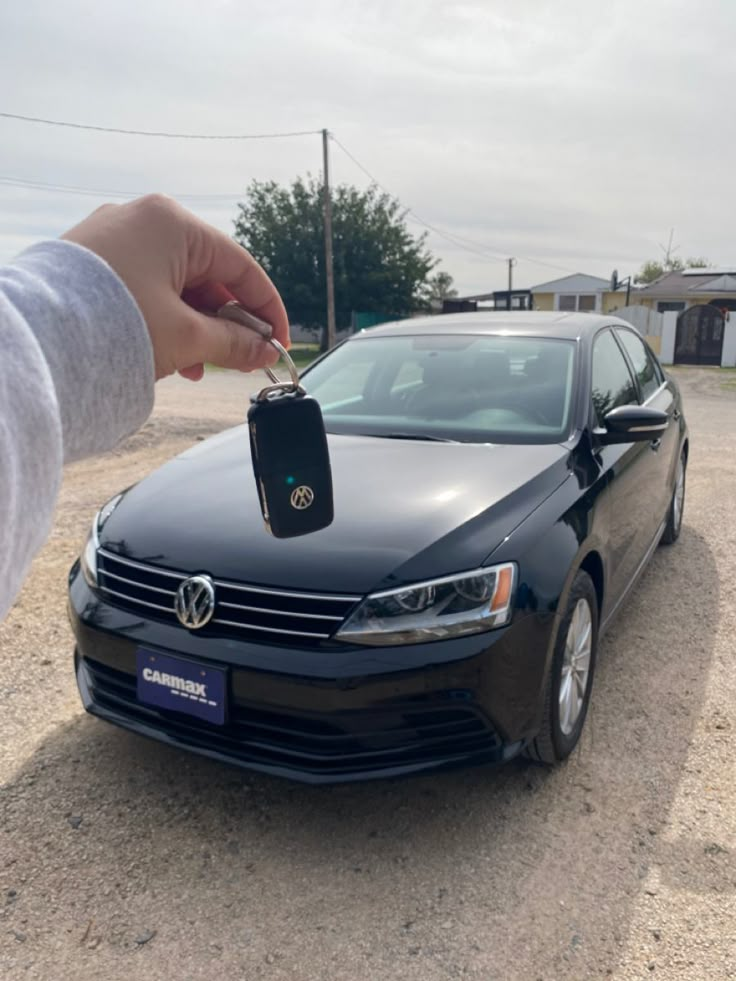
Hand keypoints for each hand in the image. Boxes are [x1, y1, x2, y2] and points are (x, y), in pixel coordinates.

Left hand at [62, 194, 288, 380]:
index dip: (267, 309)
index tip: (278, 344)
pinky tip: (169, 354)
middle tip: (241, 360)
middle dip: (227, 322)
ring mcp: (113, 238)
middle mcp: (143, 220)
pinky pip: (146, 287)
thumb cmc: (113, 325)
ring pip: (176, 284)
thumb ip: (234, 343)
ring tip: (199, 367)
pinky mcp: (93, 262)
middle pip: (208, 274)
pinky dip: (165, 318)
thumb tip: (264, 352)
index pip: (241, 265)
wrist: (35, 340)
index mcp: (172, 222)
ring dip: (196, 326)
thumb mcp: (187, 337)